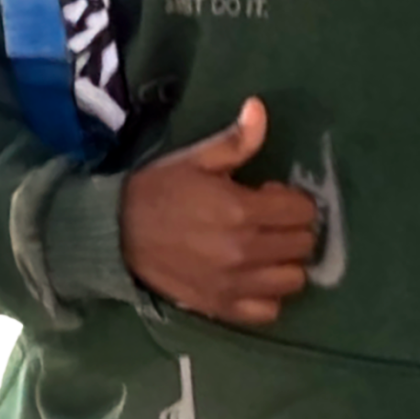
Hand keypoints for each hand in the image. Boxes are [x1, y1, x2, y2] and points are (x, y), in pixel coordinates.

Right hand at [120, 96, 318, 326]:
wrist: (116, 232)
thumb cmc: (160, 190)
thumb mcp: (198, 159)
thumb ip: (237, 140)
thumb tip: (259, 107)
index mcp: (242, 210)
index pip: (303, 211)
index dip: (292, 198)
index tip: (270, 194)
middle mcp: (245, 251)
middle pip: (303, 245)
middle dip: (293, 227)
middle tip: (268, 220)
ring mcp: (234, 284)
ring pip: (294, 279)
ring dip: (285, 262)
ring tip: (264, 249)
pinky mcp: (221, 307)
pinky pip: (269, 311)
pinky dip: (268, 295)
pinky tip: (253, 278)